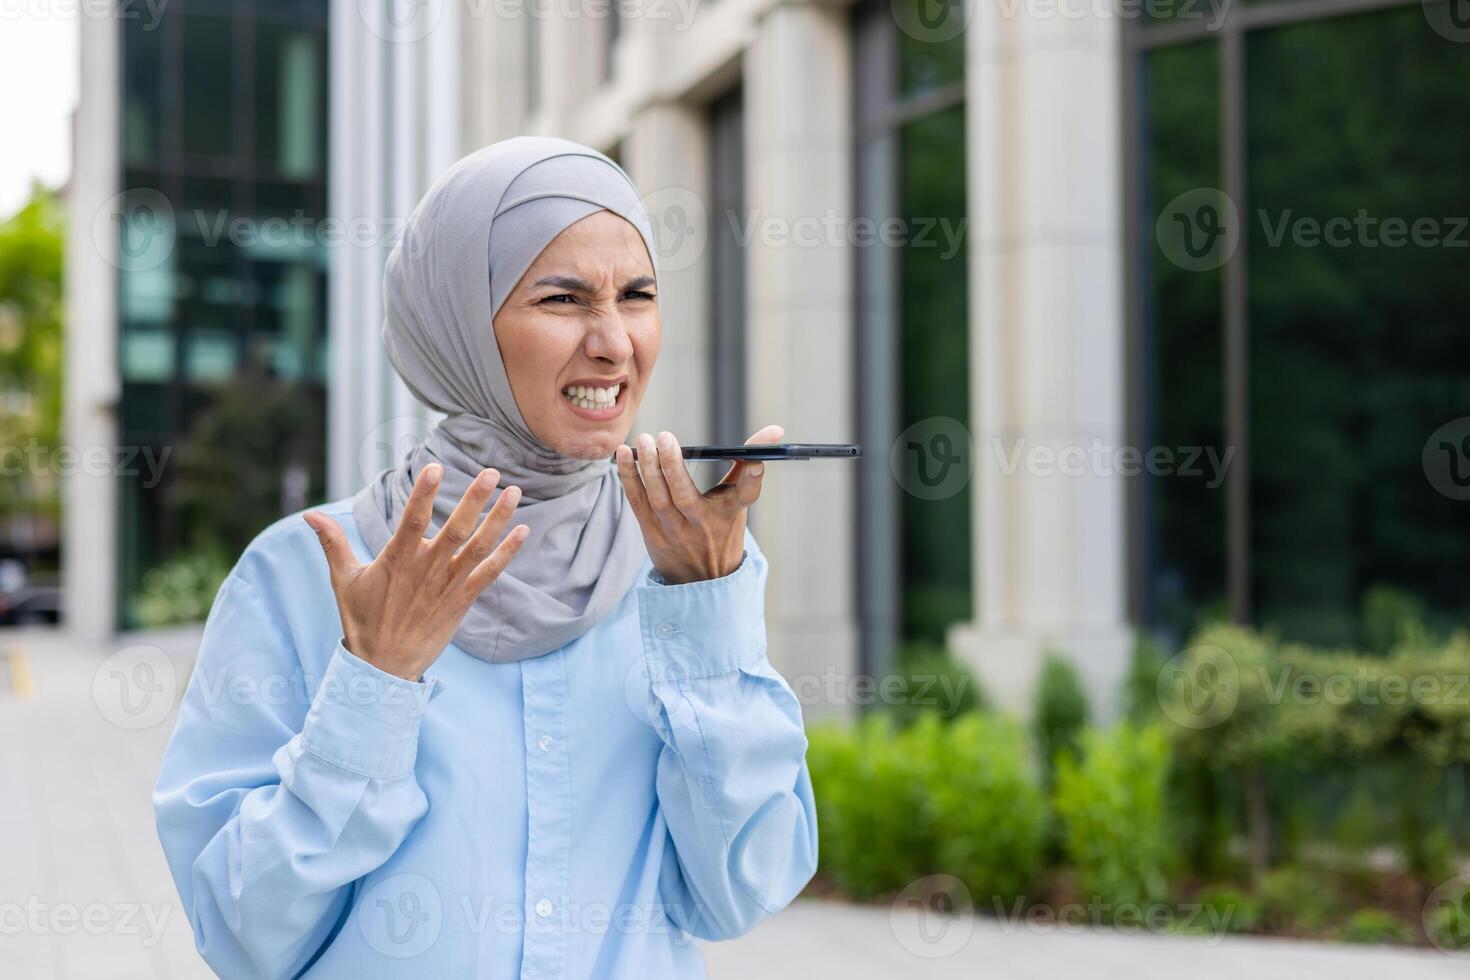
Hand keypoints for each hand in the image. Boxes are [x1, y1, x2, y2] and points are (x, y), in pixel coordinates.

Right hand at [302, 464, 529, 680]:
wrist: (383, 668)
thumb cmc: (363, 621)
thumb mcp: (343, 580)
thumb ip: (332, 543)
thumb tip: (309, 515)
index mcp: (397, 560)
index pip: (411, 520)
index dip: (423, 494)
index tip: (435, 467)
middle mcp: (426, 570)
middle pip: (454, 529)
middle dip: (474, 500)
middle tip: (492, 472)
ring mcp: (447, 586)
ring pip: (477, 548)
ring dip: (497, 520)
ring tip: (515, 492)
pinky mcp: (462, 602)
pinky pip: (489, 574)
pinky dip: (507, 554)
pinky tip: (523, 532)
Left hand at [615, 424, 782, 584]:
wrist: (703, 581)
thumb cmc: (721, 529)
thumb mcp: (737, 503)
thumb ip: (747, 466)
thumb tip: (775, 431)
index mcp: (729, 514)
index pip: (746, 495)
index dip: (753, 478)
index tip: (757, 461)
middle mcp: (701, 525)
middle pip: (686, 497)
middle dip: (673, 466)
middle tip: (664, 437)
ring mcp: (674, 533)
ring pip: (658, 499)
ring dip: (647, 469)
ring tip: (643, 440)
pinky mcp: (652, 535)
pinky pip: (638, 503)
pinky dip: (629, 478)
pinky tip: (623, 454)